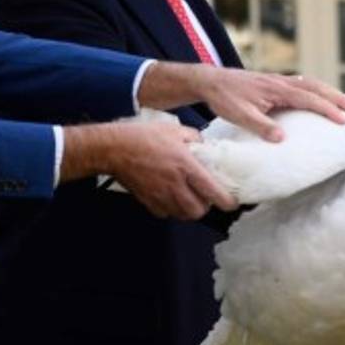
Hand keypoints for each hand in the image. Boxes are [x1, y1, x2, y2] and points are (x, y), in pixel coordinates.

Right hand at [61, 120, 235, 218]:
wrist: (114, 148)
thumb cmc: (143, 136)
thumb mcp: (175, 129)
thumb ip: (194, 138)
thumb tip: (204, 145)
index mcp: (186, 166)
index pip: (213, 192)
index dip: (226, 202)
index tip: (231, 202)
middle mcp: (175, 185)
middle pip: (198, 211)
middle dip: (205, 208)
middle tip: (206, 198)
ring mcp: (160, 195)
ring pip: (182, 215)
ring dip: (189, 210)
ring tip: (189, 199)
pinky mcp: (147, 200)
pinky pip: (164, 213)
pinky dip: (170, 209)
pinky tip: (170, 198)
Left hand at [138, 63, 344, 141]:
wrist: (210, 81)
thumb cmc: (224, 98)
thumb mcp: (239, 115)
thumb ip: (260, 126)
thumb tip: (282, 139)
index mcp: (277, 89)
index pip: (309, 98)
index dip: (328, 109)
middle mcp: (282, 81)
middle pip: (317, 87)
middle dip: (339, 98)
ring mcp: (280, 81)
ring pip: (312, 84)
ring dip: (330, 94)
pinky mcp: (275, 84)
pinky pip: (303, 86)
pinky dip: (317, 91)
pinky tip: (321, 100)